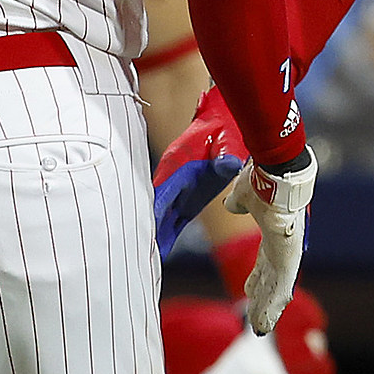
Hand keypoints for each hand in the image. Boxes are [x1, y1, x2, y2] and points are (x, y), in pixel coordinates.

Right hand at [152, 87, 248, 256]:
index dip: (156, 211)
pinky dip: (167, 227)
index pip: (163, 191)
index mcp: (177, 164)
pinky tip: (162, 246)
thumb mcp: (227, 141)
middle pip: (157, 204)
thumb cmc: (225, 128)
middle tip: (145, 253)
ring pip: (162, 210)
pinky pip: (174, 212)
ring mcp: (178, 183)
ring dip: (157, 230)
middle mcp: (173, 175)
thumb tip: (228, 166)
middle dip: (151, 226)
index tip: (150, 230)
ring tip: (150, 257)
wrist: (223, 117)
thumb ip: (226, 156)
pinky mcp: (187, 190)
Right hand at [224, 148, 315, 334]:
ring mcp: (286, 254)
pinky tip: (266, 324)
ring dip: (265, 310)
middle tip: (255, 321)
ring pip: (276, 290)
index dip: (256, 279)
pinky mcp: (289, 258)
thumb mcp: (243, 196)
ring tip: (259, 329)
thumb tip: (232, 205)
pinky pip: (282, 290)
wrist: (274, 175)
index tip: (248, 291)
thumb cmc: (261, 181)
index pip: (263, 263)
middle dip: (261, 301)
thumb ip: (238, 202)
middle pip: (269, 281)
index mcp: (271, 234)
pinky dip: (273, 308)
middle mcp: (280, 247)